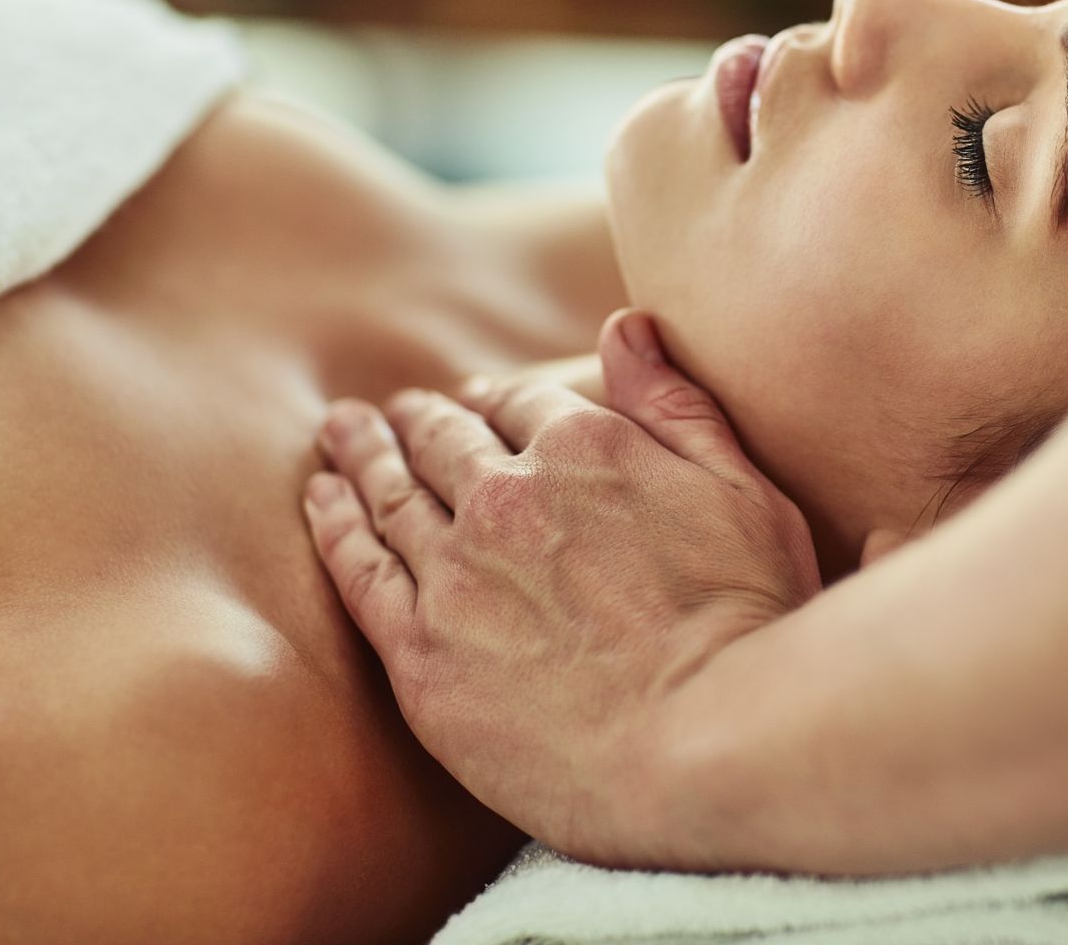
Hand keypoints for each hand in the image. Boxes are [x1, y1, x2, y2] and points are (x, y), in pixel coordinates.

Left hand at [302, 309, 821, 863]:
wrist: (709, 745)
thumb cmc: (748, 618)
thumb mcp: (742, 486)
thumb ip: (673, 401)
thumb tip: (622, 323)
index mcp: (583, 446)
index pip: (518, 404)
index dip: (494, 401)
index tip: (474, 403)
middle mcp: (507, 493)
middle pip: (445, 440)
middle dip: (420, 418)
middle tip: (393, 411)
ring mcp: (456, 570)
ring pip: (393, 491)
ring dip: (362, 451)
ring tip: (339, 430)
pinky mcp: (420, 649)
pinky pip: (359, 567)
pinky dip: (335, 521)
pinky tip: (320, 495)